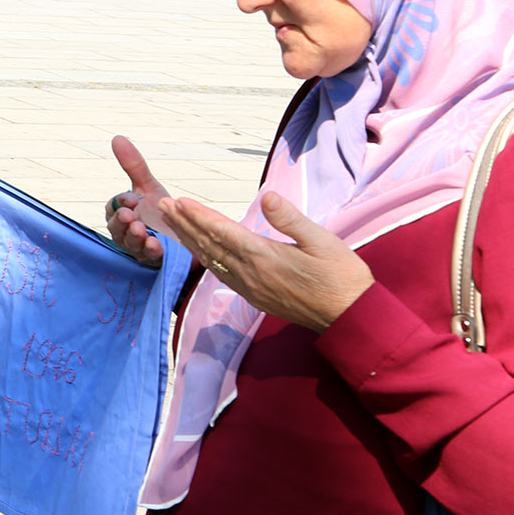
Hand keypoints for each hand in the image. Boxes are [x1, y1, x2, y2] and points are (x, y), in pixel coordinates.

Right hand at [104, 136, 172, 267]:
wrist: (188, 233)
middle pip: (116, 228)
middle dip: (122, 222)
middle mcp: (126, 232)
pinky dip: (150, 251)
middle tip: (132, 216)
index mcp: (123, 213)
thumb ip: (133, 165)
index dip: (121, 203)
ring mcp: (139, 248)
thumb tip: (117, 137)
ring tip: (142, 230)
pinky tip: (156, 244)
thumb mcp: (149, 187)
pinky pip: (148, 258)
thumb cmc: (162, 211)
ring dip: (134, 237)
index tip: (132, 198)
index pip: (113, 208)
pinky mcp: (154, 261)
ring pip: (130, 244)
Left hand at [161, 191, 374, 332]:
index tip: (179, 201)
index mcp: (266, 257)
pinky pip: (221, 275)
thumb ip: (292, 219)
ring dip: (190, 241)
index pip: (223, 232)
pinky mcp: (255, 297)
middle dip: (185, 224)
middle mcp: (251, 274)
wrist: (349, 318)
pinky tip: (199, 251)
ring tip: (172, 223)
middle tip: (163, 206)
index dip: (199, 216)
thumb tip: (267, 196)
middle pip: (210, 245)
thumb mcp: (324, 242)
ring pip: (212, 261)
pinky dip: (205, 259)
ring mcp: (251, 288)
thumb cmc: (342, 276)